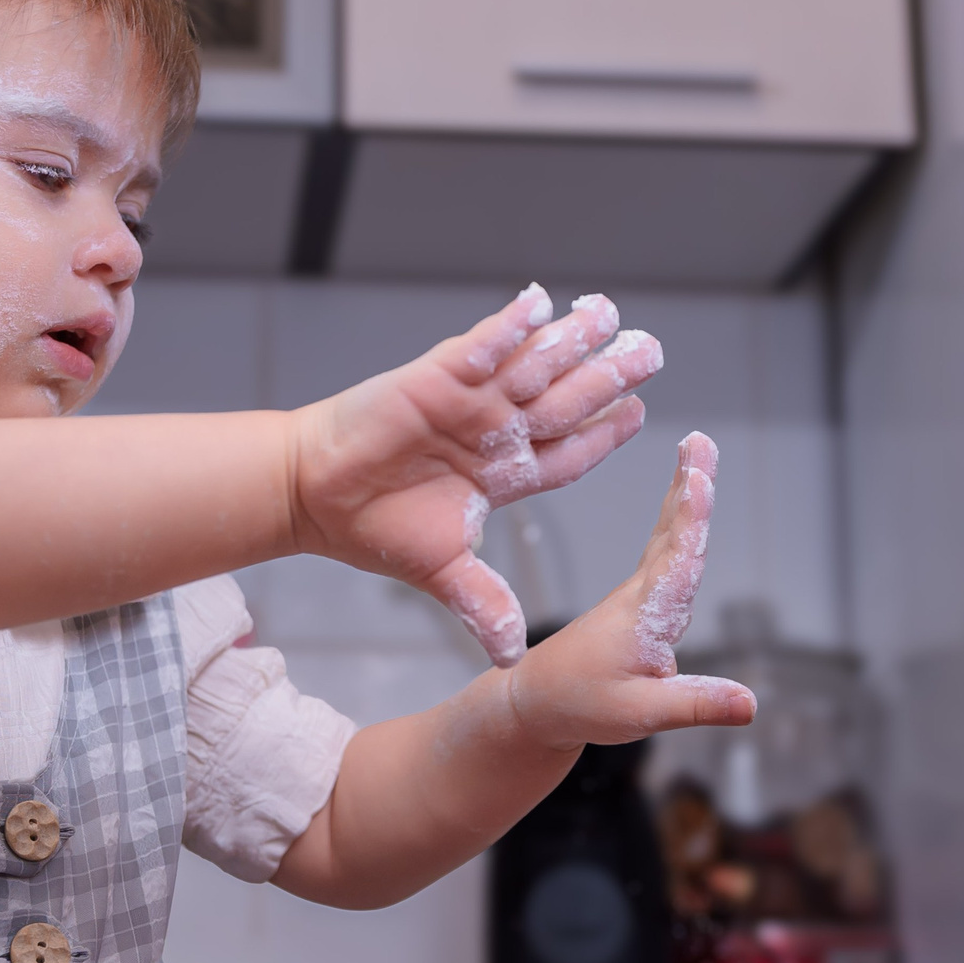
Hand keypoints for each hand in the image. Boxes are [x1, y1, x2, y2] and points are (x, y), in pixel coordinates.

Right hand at [287, 285, 662, 664]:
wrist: (313, 496)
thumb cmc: (374, 528)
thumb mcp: (441, 571)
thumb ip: (482, 603)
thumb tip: (512, 658)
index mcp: (503, 474)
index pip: (568, 452)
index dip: (604, 434)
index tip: (640, 414)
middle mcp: (494, 431)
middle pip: (565, 401)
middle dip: (608, 376)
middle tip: (650, 350)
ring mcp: (467, 401)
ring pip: (532, 366)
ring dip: (571, 340)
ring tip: (608, 313)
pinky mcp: (434, 377)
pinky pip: (479, 348)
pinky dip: (506, 327)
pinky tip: (539, 303)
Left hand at [505, 431, 757, 744]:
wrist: (535, 702)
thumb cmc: (580, 705)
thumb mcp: (640, 714)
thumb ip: (697, 704)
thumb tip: (752, 703)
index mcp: (642, 617)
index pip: (677, 561)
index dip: (691, 520)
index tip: (698, 478)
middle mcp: (640, 596)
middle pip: (673, 533)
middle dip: (689, 486)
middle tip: (701, 442)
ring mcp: (637, 595)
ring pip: (668, 535)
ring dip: (684, 494)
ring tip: (697, 456)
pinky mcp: (637, 600)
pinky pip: (663, 550)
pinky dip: (677, 519)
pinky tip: (684, 497)